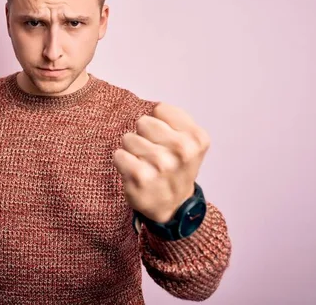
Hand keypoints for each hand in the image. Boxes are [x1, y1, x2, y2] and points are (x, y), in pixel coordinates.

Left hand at [113, 102, 209, 223]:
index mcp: (196, 138)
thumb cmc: (177, 169)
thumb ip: (176, 119)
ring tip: (145, 165)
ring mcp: (161, 164)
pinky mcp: (141, 176)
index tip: (166, 140)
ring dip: (132, 151)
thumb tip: (155, 108)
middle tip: (153, 155)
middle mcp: (182, 150)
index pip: (160, 109)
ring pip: (128, 138)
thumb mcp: (191, 142)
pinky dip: (122, 162)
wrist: (173, 207)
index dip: (159, 124)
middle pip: (143, 122)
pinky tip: (135, 173)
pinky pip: (119, 154)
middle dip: (144, 136)